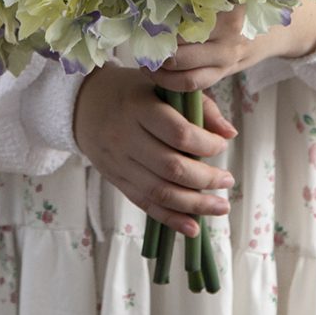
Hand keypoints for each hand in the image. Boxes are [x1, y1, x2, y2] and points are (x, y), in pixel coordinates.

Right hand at [72, 62, 237, 236]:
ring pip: (160, 191)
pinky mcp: (117, 180)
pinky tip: (193, 228)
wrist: (85, 105)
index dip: (206, 144)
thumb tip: (230, 133)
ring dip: (195, 205)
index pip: (178, 133)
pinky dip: (171, 219)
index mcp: (140, 108)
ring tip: (221, 207)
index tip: (221, 145)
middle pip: (171, 167)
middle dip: (205, 179)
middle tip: (228, 180)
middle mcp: (126, 137)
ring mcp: (119, 162)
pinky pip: (145, 204)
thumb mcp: (164, 86)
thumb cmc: (134, 93)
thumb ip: (200, 107)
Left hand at [145, 0, 315, 93]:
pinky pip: (195, 83)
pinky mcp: (226, 72)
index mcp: (225, 4)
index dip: (156, 18)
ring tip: (145, 62)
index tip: (140, 16)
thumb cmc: (246, 1)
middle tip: (138, 41)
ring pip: (184, 70)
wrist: (282, 26)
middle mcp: (227, 32)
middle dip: (154, 47)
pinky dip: (172, 83)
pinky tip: (159, 74)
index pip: (181, 13)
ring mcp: (227, 56)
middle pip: (178, 45)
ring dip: (159, 70)